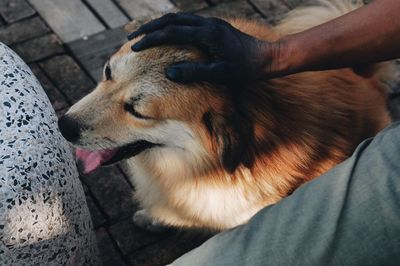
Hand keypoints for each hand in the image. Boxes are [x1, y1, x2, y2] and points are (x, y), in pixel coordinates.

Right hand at [128, 13, 277, 83]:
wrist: (268, 58)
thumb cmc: (246, 70)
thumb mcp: (221, 75)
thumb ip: (195, 72)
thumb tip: (169, 72)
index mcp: (207, 34)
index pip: (171, 32)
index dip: (151, 40)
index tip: (135, 49)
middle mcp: (208, 24)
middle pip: (171, 20)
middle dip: (149, 29)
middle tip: (131, 39)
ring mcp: (211, 23)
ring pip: (179, 18)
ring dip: (159, 25)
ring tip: (144, 34)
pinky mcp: (215, 27)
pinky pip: (188, 21)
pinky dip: (172, 26)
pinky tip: (167, 34)